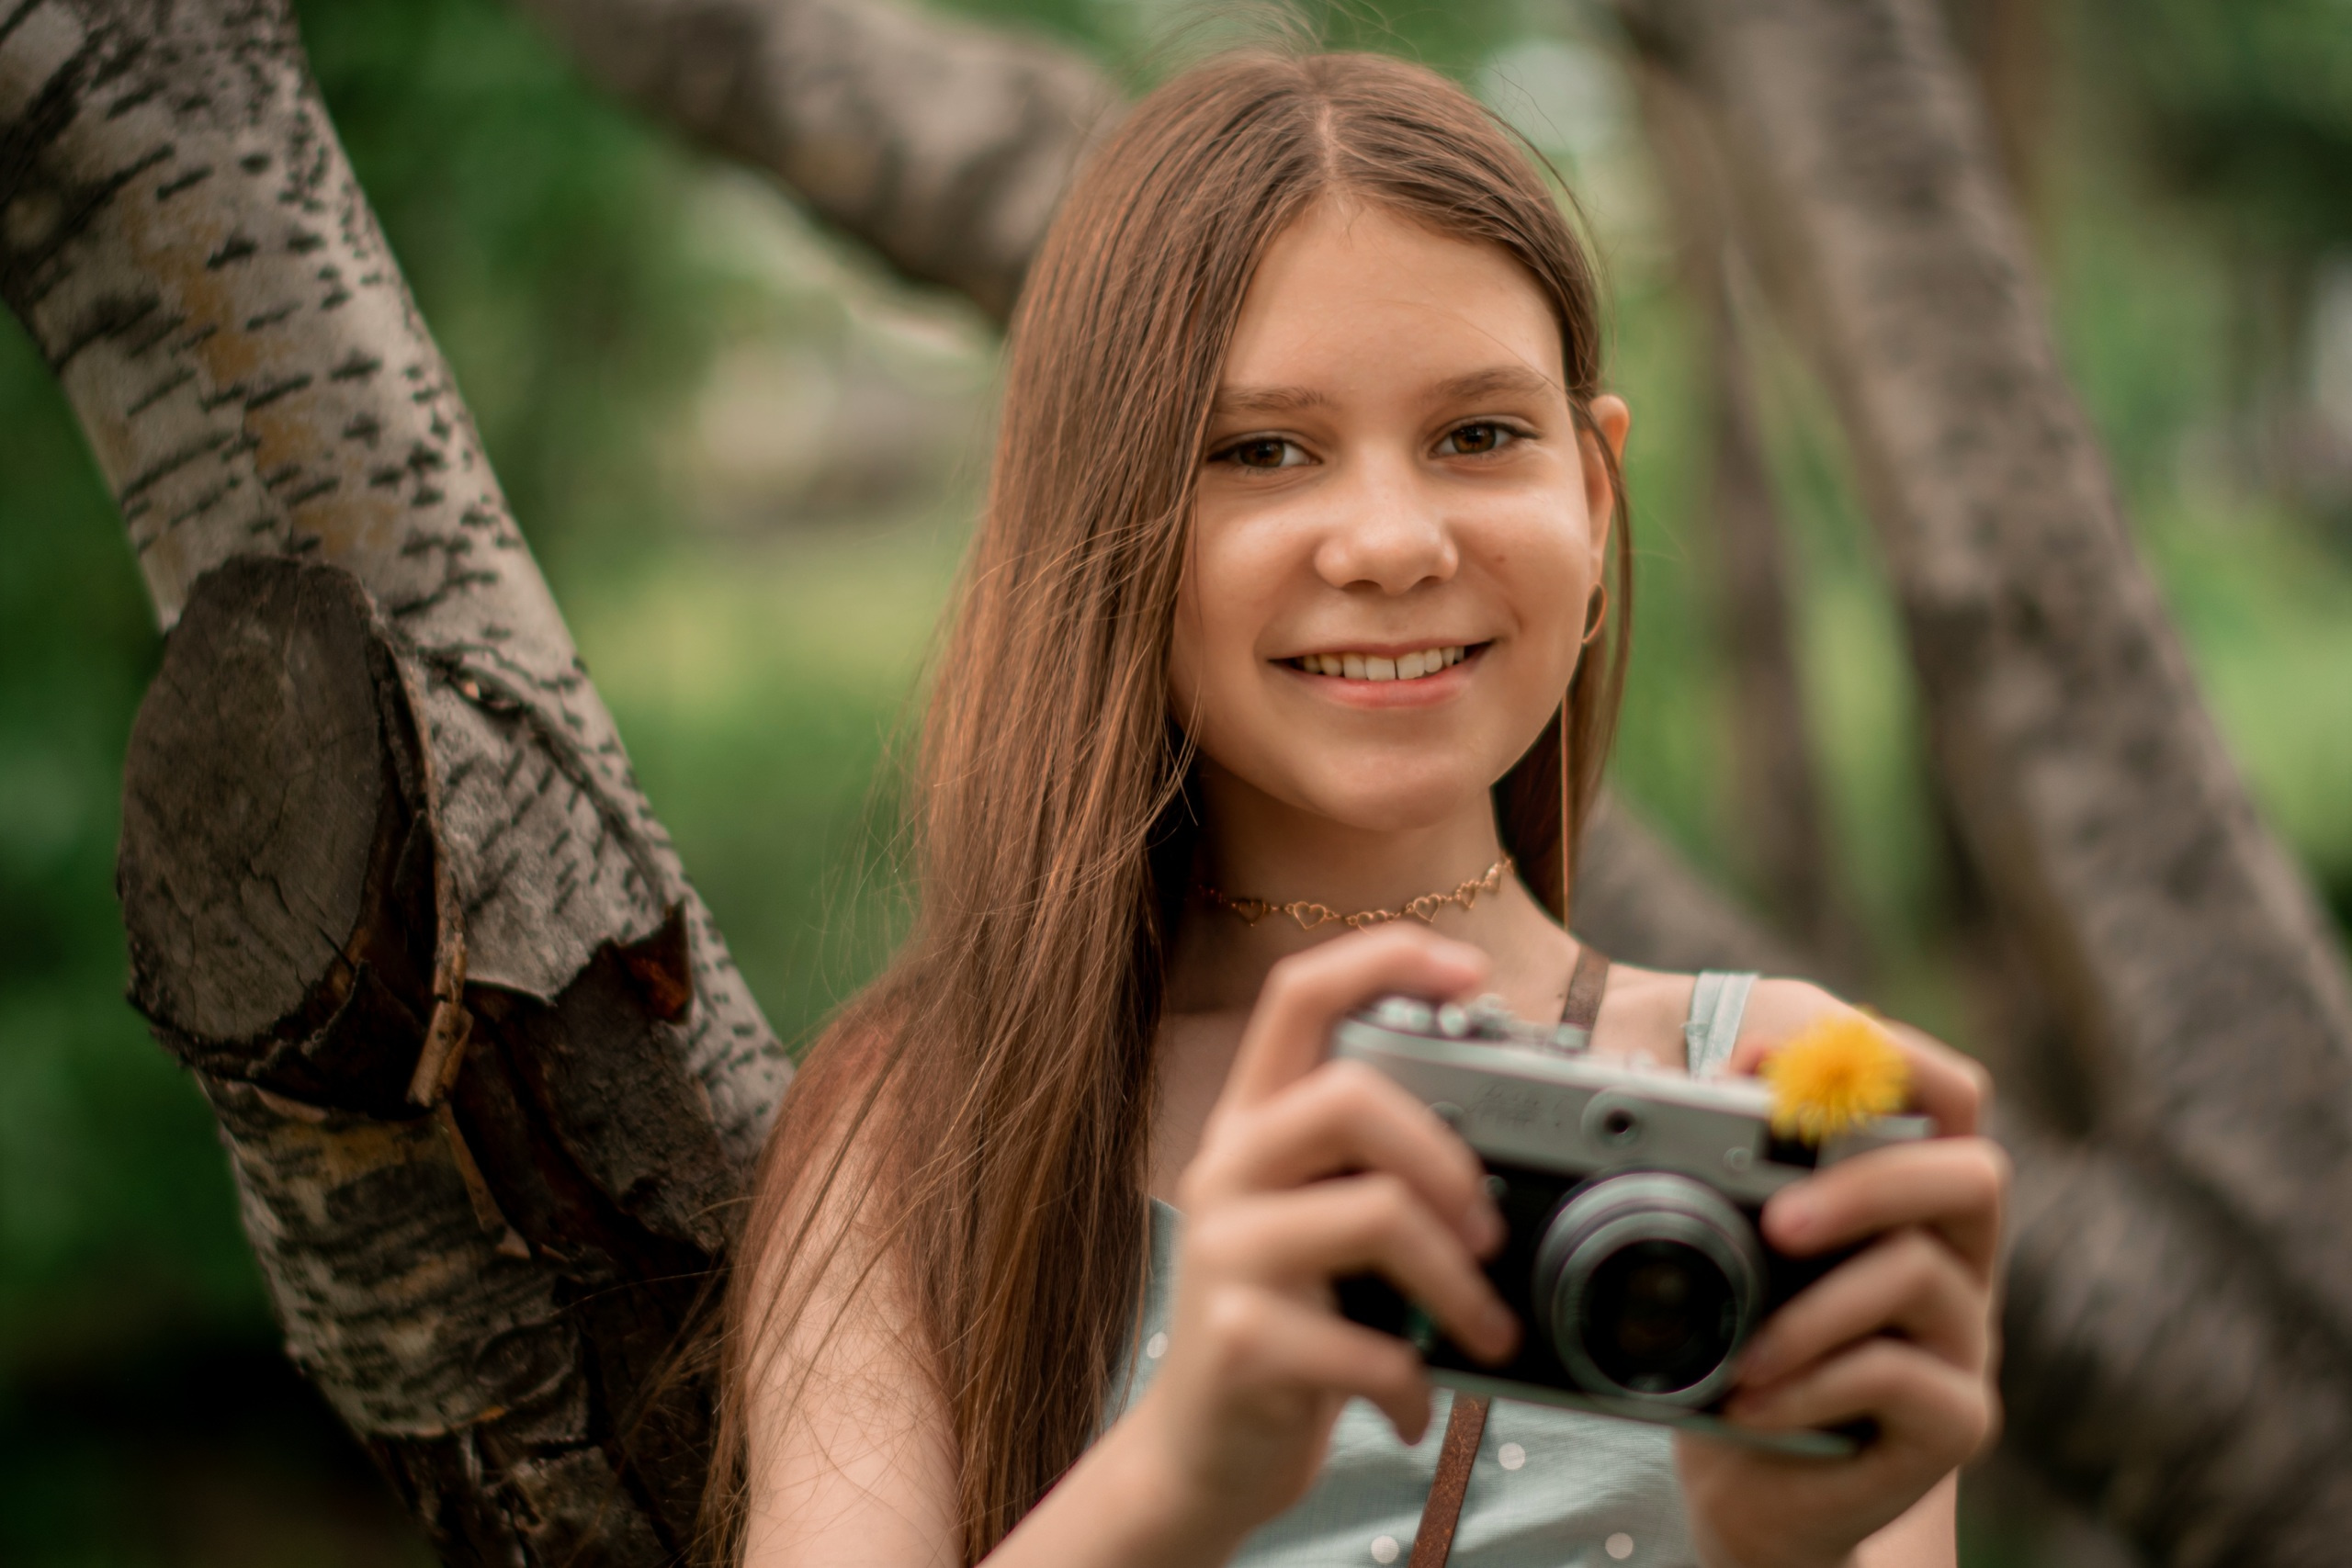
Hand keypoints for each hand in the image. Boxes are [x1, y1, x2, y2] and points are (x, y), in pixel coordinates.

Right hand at [1125, 925, 1517, 1543]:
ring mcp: (1227, 1254)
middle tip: (1487, 1225)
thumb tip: (1505, 1138)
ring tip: (1484, 1329)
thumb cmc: (1286, 1328)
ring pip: (1375, 1213)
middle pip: (1346, 1095)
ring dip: (1460, 1280)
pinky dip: (1414, 1382)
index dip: (1384, 959)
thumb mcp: (1312, 1225)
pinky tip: (1412, 1402)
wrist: (1197, 1455)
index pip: (1298, 996)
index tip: (1472, 972)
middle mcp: (1227, 1171)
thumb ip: (1371, 1167)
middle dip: (1447, 1155)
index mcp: (1251, 1126)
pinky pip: (1369, 1343)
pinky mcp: (1239, 1341)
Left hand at [1678, 1018, 2006, 1567]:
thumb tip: (1717, 1087)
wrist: (1755, 1490)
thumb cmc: (1741, 1351)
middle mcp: (1956, 1256)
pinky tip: (1754, 1403)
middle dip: (1866, 1181)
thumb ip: (1735, 1174)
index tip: (1778, 1064)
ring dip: (1812, 1309)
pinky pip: (1898, 1376)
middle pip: (1970, 1175)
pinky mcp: (1957, 1419)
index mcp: (1908, 1196)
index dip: (1891, 1061)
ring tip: (1743, 1352)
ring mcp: (1966, 1339)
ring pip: (1918, 1275)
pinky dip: (1811, 1384)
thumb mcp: (1727, 1256)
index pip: (1950, 1097)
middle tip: (1777, 1221)